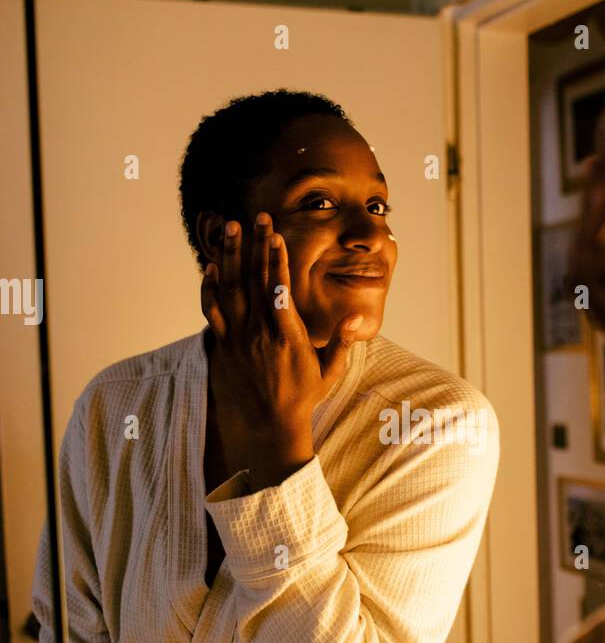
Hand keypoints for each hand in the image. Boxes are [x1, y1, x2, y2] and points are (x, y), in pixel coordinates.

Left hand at [201, 212, 362, 489]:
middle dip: (254, 245)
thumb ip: (344, 341)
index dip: (278, 259)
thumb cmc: (304, 396)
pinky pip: (212, 312)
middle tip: (254, 217)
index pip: (281, 289)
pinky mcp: (224, 346)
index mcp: (288, 336)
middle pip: (254, 280)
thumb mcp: (331, 370)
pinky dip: (209, 288)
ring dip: (230, 257)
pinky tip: (209, 266)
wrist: (270, 425)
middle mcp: (261, 333)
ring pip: (231, 289)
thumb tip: (358, 316)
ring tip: (229, 228)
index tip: (276, 234)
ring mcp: (239, 339)